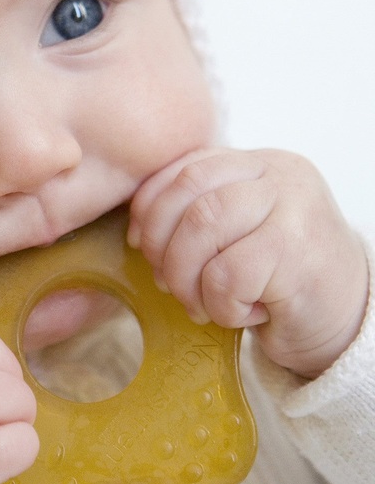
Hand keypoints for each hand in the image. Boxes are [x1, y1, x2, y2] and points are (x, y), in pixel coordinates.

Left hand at [128, 148, 368, 378]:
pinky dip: (219, 304)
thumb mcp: (236, 233)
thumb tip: (137, 231)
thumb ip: (196, 215)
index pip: (184, 167)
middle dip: (161, 244)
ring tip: (199, 303)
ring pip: (202, 227)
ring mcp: (292, 207)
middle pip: (188, 193)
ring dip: (185, 277)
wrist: (346, 320)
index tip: (138, 242)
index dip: (149, 206)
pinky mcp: (297, 252)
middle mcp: (277, 174)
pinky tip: (241, 314)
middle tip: (166, 282)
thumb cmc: (276, 279)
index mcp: (256, 164)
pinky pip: (227, 275)